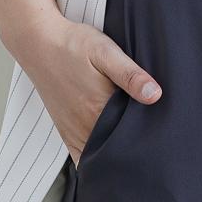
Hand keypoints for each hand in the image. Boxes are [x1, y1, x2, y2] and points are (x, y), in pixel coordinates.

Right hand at [9, 13, 162, 165]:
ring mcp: (73, 131)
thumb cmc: (73, 45)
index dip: (148, 139)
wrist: (39, 43)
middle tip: (152, 144)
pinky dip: (95, 158)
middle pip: (116, 150)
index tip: (161, 138)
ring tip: (135, 148)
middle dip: (134, 150)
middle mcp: (85, 126)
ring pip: (99, 156)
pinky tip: (108, 151)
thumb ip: (130, 75)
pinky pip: (81, 156)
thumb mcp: (106, 51)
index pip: (131, 138)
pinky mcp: (65, 130)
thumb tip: (156, 96)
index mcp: (99, 109)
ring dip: (115, 155)